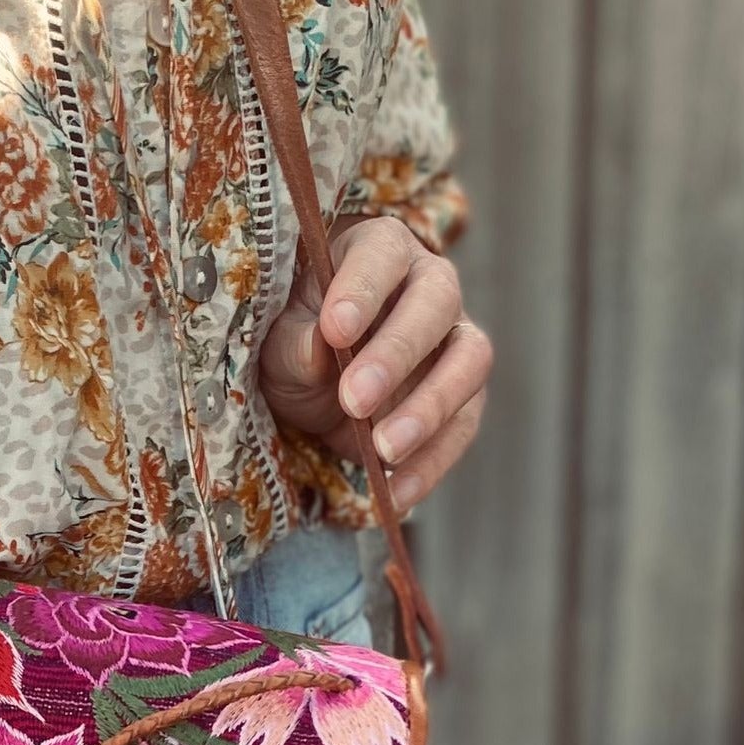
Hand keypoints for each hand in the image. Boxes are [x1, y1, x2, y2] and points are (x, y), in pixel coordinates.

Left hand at [259, 216, 491, 511]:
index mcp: (375, 251)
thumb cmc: (292, 344)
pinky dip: (432, 462)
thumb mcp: (275, 343)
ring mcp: (453, 340)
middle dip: (396, 354)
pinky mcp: (464, 395)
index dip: (362, 290)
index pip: (381, 254)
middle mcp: (427, 285)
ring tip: (384, 450)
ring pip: (468, 361)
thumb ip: (294, 342)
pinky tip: (395, 493)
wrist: (312, 388)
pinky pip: (463, 425)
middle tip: (354, 399)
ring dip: (429, 409)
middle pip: (435, 304)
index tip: (335, 331)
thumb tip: (320, 348)